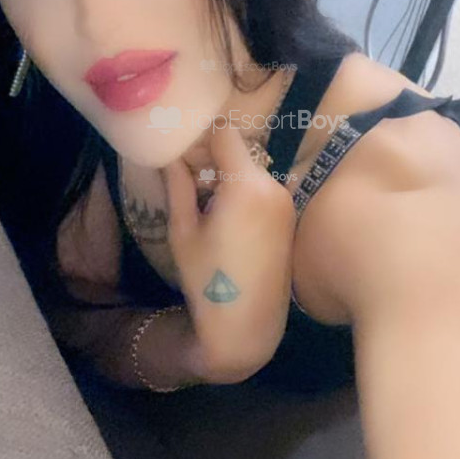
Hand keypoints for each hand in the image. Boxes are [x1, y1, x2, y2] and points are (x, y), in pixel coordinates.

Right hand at [162, 122, 295, 383]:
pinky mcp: (289, 218)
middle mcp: (273, 186)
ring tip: (203, 204)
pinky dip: (243, 192)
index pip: (225, 133)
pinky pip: (263, 189)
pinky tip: (225, 219)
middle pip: (240, 150)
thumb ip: (178, 185)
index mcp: (246, 184)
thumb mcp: (183, 231)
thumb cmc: (208, 281)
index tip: (181, 155)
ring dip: (228, 176)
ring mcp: (286, 202)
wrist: (248, 325)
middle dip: (212, 158)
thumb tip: (169, 155)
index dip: (200, 139)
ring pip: (252, 170)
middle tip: (186, 180)